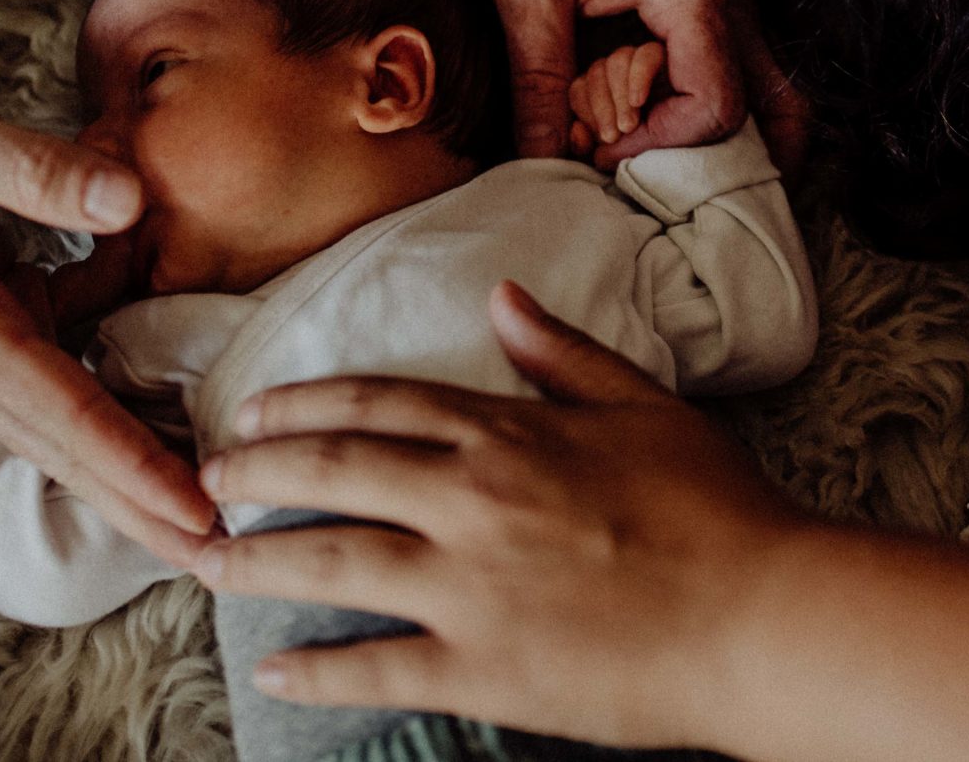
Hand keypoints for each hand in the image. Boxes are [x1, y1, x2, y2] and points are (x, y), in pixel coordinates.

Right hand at [0, 60, 217, 562]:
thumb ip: (35, 170)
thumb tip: (129, 201)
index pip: (63, 408)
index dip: (134, 462)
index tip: (196, 509)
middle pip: (63, 451)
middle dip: (141, 509)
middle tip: (221, 558)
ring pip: (54, 440)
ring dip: (123, 489)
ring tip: (195, 534)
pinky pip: (44, 410)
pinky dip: (97, 444)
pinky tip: (141, 464)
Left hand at [195, 283, 805, 748]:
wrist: (763, 614)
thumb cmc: (720, 509)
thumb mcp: (646, 405)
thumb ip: (564, 353)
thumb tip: (501, 299)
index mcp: (511, 434)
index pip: (382, 403)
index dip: (306, 403)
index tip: (254, 409)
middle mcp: (473, 500)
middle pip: (335, 470)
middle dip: (255, 470)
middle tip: (207, 477)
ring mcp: (470, 587)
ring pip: (331, 562)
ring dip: (256, 559)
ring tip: (206, 561)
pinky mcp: (482, 669)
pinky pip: (375, 667)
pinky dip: (315, 669)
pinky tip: (273, 671)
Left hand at [474, 0, 738, 168]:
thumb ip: (539, 84)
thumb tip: (543, 166)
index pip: (717, 103)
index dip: (663, 145)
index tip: (602, 149)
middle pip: (771, 104)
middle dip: (722, 158)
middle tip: (658, 181)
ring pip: (764, 85)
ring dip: (720, 133)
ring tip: (662, 162)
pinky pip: (733, 61)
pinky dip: (705, 101)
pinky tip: (653, 119)